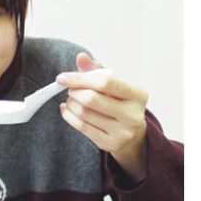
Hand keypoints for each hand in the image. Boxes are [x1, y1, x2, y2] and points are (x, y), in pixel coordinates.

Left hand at [57, 52, 149, 180]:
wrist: (132, 133)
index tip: (62, 77)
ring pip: (84, 113)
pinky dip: (69, 116)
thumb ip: (96, 70)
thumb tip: (81, 57)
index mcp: (138, 94)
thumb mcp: (113, 84)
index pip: (105, 82)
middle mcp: (133, 115)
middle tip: (70, 89)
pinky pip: (82, 127)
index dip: (80, 78)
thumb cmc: (120, 102)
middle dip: (74, 91)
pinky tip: (67, 109)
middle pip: (92, 99)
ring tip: (71, 99)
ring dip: (71, 103)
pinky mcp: (110, 143)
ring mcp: (122, 132)